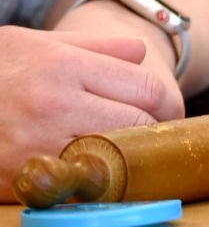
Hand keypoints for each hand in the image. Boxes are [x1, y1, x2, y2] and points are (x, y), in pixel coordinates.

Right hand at [0, 25, 182, 202]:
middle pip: (139, 125)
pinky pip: (79, 183)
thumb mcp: (36, 43)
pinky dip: (95, 178)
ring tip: (127, 148)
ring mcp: (37, 145)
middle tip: (155, 132)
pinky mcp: (23, 179)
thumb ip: (95, 48)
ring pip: (116, 156)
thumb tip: (141, 53)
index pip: (148, 89)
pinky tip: (95, 168)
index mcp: (64, 67)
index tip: (167, 110)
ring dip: (127, 155)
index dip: (166, 103)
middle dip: (154, 130)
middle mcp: (55, 106)